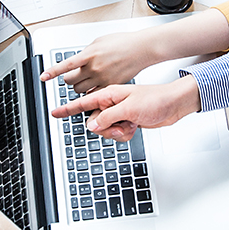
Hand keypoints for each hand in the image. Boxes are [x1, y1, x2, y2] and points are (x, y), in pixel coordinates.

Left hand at [40, 31, 157, 91]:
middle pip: (70, 80)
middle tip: (71, 76)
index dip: (52, 72)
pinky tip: (92, 87)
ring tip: (84, 80)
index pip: (65, 65)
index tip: (43, 77)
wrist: (141, 49)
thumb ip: (86, 52)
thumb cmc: (122, 42)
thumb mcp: (99, 41)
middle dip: (68, 79)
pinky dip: (89, 92)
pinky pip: (93, 94)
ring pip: (79, 89)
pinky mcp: (110, 85)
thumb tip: (78, 61)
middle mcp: (94, 68)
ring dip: (77, 86)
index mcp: (89, 54)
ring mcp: (102, 78)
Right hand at [50, 76, 199, 140]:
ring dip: (117, 132)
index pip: (83, 103)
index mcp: (109, 95)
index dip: (68, 109)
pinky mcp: (127, 121)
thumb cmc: (156, 99)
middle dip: (106, 129)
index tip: (54, 113)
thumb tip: (92, 125)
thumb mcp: (129, 109)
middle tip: (121, 125)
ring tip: (131, 125)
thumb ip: (108, 117)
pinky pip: (117, 133)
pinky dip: (125, 134)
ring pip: (105, 130)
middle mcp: (112, 104)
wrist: (174, 105)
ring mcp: (119, 113)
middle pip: (94, 122)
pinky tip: (135, 127)